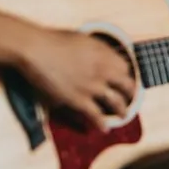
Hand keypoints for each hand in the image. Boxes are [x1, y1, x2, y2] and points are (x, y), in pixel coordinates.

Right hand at [17, 28, 135, 129]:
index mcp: (104, 53)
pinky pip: (96, 116)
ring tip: (123, 116)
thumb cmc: (53, 40)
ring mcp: (92, 87)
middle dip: (131, 93)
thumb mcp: (82, 39)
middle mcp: (103, 70)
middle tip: (131, 97)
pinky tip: (104, 129)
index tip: (124, 78)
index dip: (126, 73)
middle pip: (126, 85)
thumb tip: (101, 55)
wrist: (36, 50)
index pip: (125, 66)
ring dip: (122, 111)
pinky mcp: (79, 100)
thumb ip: (95, 49)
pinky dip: (101, 124)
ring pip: (116, 103)